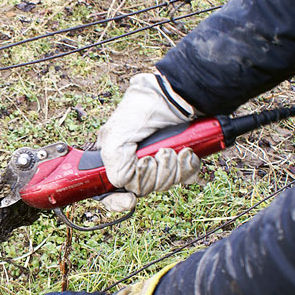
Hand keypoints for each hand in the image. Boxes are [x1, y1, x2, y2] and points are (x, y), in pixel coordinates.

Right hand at [97, 73, 200, 212]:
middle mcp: (135, 161)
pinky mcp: (179, 160)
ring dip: (170, 168)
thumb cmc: (146, 106)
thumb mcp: (117, 132)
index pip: (108, 190)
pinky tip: (185, 153)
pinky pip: (184, 177)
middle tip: (155, 156)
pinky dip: (186, 167)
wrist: (181, 93)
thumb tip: (122, 184)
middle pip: (141, 189)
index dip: (116, 200)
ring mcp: (158, 161)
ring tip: (172, 149)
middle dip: (152, 174)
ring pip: (163, 184)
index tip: (129, 200)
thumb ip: (112, 163)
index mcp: (114, 156)